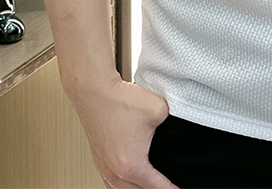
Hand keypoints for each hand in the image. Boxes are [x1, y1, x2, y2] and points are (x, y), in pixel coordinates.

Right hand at [65, 74, 180, 188]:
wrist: (94, 92)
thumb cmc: (118, 101)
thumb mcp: (159, 110)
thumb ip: (173, 121)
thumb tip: (177, 123)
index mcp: (131, 166)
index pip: (157, 188)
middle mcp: (115, 172)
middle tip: (167, 185)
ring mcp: (104, 166)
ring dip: (137, 188)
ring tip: (149, 183)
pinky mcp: (98, 158)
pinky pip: (112, 182)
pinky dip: (123, 183)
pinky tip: (130, 178)